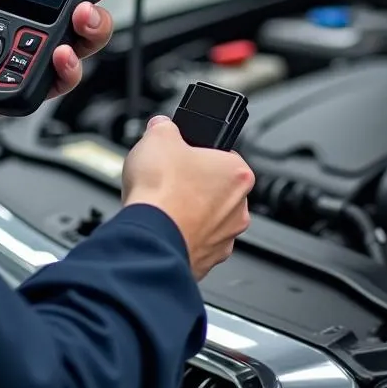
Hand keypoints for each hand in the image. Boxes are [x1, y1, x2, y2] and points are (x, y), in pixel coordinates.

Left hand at [0, 0, 130, 120]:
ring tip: (80, 18)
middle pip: (82, 16)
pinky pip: (56, 84)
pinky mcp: (18, 90)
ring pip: (79, 49)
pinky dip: (66, 69)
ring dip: (91, 30)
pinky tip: (60, 54)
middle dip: (100, 0)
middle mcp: (24, 28)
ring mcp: (24, 59)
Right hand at [121, 116, 254, 279]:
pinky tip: (162, 226)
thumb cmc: (161, 191)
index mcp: (238, 174)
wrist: (148, 237)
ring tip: (163, 204)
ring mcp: (224, 239)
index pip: (223, 156)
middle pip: (216, 189)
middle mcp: (238, 209)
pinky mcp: (206, 261)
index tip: (183, 155)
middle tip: (170, 179)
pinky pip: (195, 242)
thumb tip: (162, 126)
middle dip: (194, 184)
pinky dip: (181, 235)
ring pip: (207, 219)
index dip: (198, 153)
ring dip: (189, 212)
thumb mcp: (158, 136)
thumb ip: (165, 127)